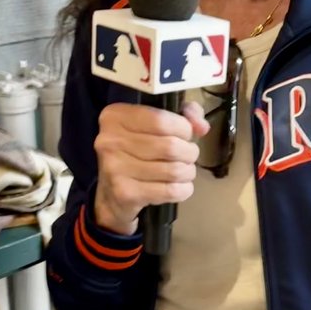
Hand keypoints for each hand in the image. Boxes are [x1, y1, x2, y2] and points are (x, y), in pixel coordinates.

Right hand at [93, 100, 208, 234]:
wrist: (111, 193)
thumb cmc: (136, 152)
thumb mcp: (155, 124)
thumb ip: (183, 115)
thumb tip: (201, 126)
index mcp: (115, 117)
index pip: (161, 120)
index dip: (184, 128)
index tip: (186, 135)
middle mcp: (109, 141)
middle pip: (170, 146)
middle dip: (189, 152)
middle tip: (188, 156)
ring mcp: (114, 168)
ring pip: (173, 170)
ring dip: (188, 171)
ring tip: (184, 171)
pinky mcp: (125, 193)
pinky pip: (169, 191)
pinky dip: (183, 190)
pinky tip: (180, 187)